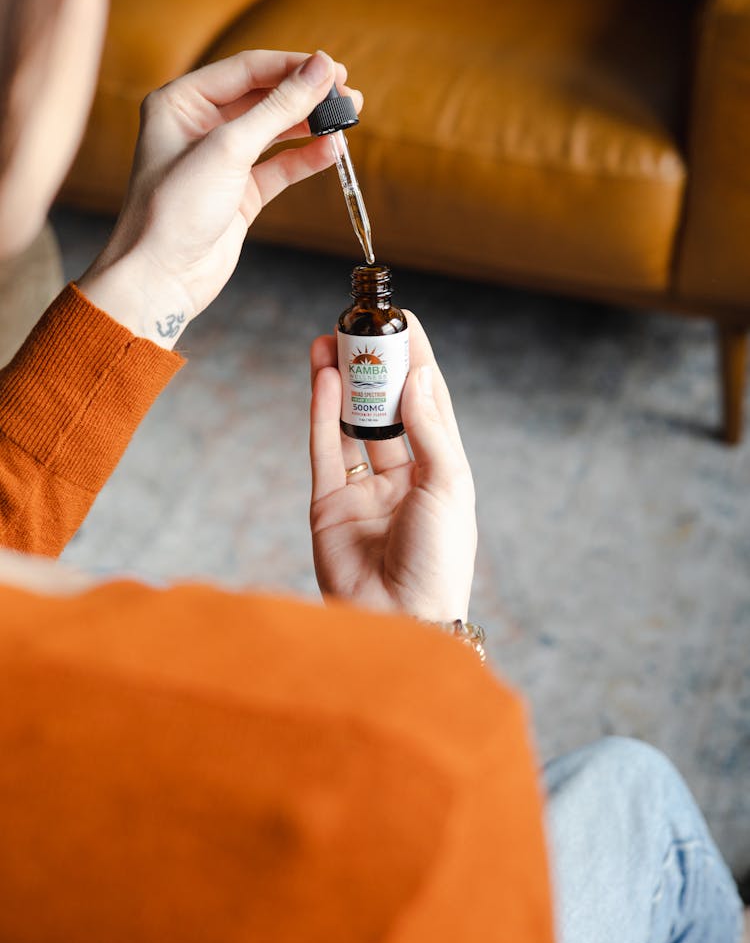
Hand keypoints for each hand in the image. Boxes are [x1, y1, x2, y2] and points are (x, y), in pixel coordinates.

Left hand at [78, 50, 361, 346]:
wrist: (162, 278)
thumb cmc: (175, 209)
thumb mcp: (229, 148)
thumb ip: (278, 107)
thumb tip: (320, 69)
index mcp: (180, 102)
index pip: (246, 70)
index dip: (292, 67)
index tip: (332, 68)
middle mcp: (198, 126)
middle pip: (263, 97)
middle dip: (306, 95)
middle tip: (347, 93)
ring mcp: (221, 161)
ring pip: (275, 132)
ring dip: (311, 125)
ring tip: (349, 118)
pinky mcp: (239, 192)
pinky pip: (279, 167)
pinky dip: (306, 158)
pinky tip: (332, 150)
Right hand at [309, 312, 476, 621]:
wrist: (399, 623)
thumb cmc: (438, 561)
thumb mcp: (446, 486)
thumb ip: (428, 429)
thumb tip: (418, 375)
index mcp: (441, 471)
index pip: (429, 401)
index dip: (416, 359)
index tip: (403, 319)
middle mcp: (403, 476)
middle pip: (386, 407)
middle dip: (373, 366)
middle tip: (358, 325)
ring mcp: (364, 489)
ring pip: (351, 423)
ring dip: (342, 383)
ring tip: (330, 341)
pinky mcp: (329, 505)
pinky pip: (324, 450)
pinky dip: (322, 414)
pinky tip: (322, 379)